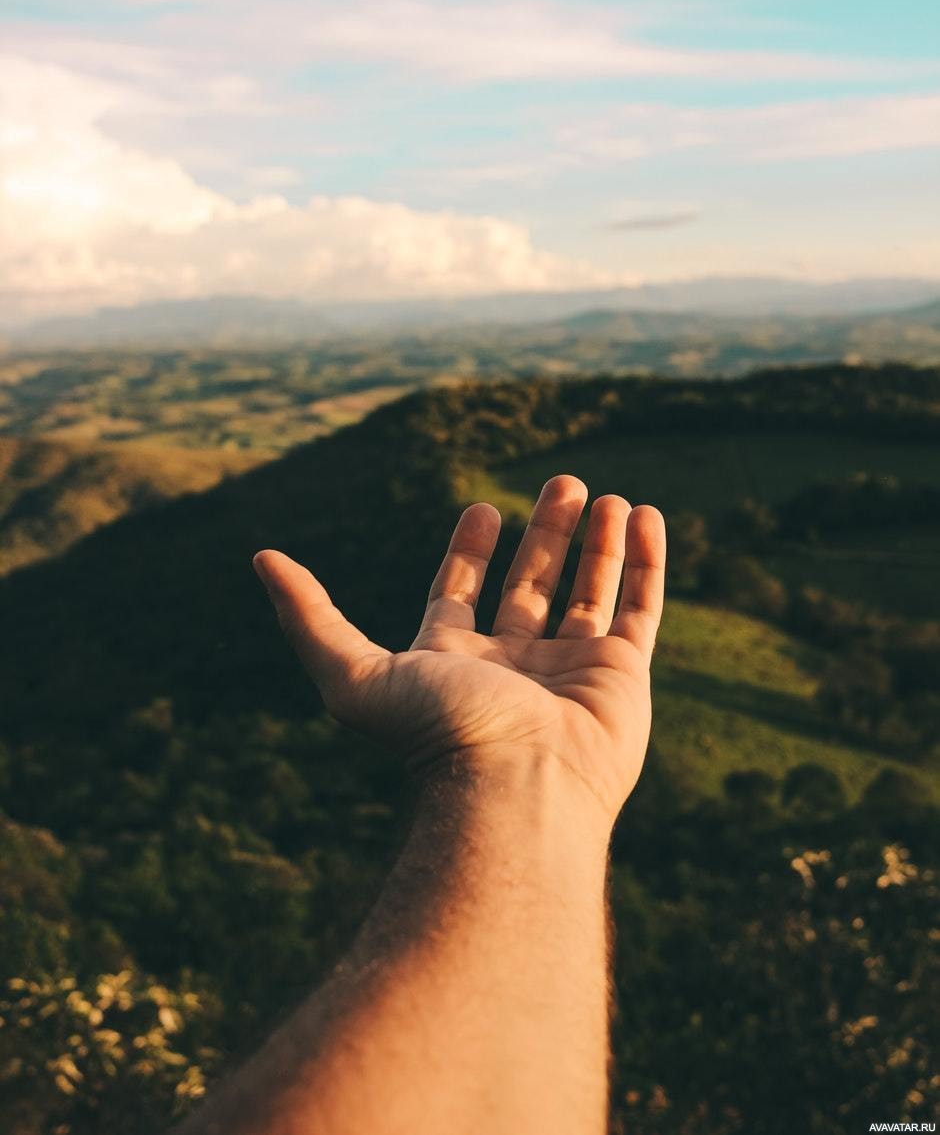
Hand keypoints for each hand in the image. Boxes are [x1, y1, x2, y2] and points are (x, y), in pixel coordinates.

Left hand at [253, 476, 665, 824]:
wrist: (518, 793)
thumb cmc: (437, 736)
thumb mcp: (355, 672)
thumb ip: (310, 616)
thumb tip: (261, 559)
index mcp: (456, 663)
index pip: (464, 596)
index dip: (471, 553)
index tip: (483, 509)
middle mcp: (515, 667)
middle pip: (532, 585)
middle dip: (546, 534)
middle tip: (563, 482)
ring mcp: (572, 671)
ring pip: (588, 592)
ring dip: (596, 543)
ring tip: (605, 494)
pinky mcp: (624, 677)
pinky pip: (639, 608)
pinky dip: (644, 562)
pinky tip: (645, 517)